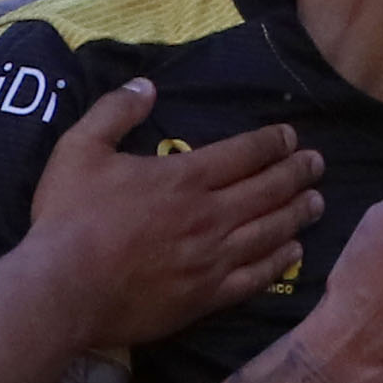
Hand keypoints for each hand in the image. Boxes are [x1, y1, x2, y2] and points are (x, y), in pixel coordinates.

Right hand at [26, 81, 323, 347]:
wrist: (65, 289)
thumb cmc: (69, 217)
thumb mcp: (80, 149)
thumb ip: (114, 112)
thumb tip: (145, 86)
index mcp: (184, 177)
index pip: (244, 153)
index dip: (272, 142)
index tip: (291, 136)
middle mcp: (209, 215)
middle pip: (268, 189)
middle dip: (296, 172)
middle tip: (317, 164)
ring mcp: (213, 258)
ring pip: (270, 231)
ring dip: (297, 213)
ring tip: (317, 202)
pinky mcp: (207, 296)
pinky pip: (256, 277)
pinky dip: (280, 262)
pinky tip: (293, 253)